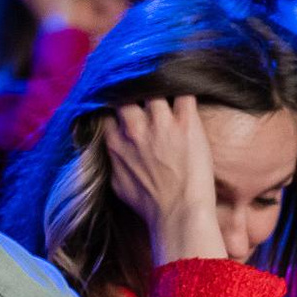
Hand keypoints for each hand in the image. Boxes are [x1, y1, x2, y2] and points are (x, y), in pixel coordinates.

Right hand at [104, 96, 222, 266]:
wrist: (178, 215)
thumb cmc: (150, 206)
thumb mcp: (117, 185)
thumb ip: (112, 161)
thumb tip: (110, 150)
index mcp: (116, 144)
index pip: (107, 112)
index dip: (113, 105)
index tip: (121, 104)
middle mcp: (135, 129)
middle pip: (127, 95)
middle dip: (133, 89)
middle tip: (143, 88)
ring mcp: (161, 124)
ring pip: (155, 88)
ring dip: (160, 85)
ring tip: (167, 81)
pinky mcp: (186, 123)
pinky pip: (184, 93)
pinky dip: (186, 86)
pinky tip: (189, 84)